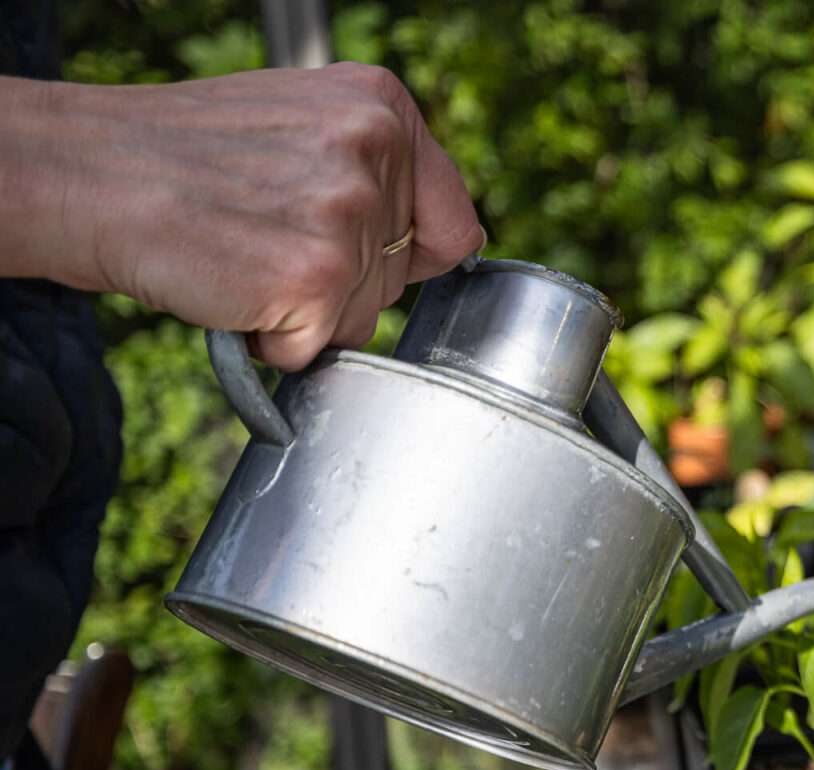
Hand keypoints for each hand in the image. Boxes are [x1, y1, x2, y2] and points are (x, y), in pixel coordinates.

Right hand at [0, 63, 483, 369]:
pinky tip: (230, 287)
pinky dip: (271, 340)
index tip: (361, 255)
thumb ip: (373, 170)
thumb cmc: (182, 159)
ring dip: (304, 311)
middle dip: (343, 283)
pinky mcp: (317, 277)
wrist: (86, 174)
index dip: (406, 257)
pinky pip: (316, 346)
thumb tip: (439, 242)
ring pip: (363, 317)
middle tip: (264, 240)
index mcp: (383, 106)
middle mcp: (376, 149)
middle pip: (402, 278)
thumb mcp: (301, 126)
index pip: (454, 225)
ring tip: (243, 256)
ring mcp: (349, 213)